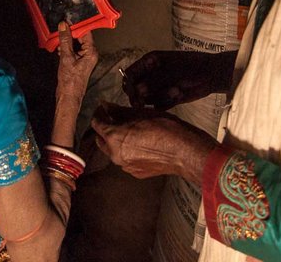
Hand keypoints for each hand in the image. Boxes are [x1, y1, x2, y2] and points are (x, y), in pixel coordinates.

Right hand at [55, 22, 98, 103]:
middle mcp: (90, 53)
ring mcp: (84, 58)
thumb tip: (63, 25)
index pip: (86, 32)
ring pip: (76, 43)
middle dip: (70, 33)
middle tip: (60, 27)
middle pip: (81, 37)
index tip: (68, 19)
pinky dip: (66, 48)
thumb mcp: (66, 57)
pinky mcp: (79, 61)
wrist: (68, 96)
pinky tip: (59, 48)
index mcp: (91, 52)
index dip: (77, 25)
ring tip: (58, 39)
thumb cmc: (70, 80)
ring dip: (67, 41)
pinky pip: (73, 50)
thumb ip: (65, 40)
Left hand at [90, 102, 215, 181]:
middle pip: (101, 140)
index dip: (99, 113)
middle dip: (105, 129)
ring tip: (129, 131)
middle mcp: (114, 155)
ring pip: (113, 151)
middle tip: (114, 118)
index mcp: (114, 138)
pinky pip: (125, 159)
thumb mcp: (141, 114)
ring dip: (115, 141)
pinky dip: (127, 151)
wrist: (184, 153)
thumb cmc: (164, 127)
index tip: (105, 107)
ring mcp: (124, 166)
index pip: (97, 124)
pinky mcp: (135, 173)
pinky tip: (140, 145)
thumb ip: (120, 111)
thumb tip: (106, 106)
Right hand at [123, 50, 236, 109]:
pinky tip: (180, 94)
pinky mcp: (166, 99)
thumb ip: (154, 81)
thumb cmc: (192, 66)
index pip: (130, 74)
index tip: (134, 94)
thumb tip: (137, 91)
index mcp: (149, 63)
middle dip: (140, 97)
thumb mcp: (172, 70)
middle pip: (135, 89)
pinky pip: (158, 106)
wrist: (212, 75)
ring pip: (147, 99)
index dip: (129, 85)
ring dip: (160, 97)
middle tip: (144, 104)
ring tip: (177, 90)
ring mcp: (158, 87)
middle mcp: (151, 75)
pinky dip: (167, 103)